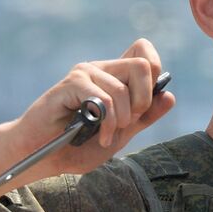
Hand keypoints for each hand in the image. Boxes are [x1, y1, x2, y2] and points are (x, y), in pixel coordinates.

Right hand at [9, 38, 175, 178]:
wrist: (42, 157)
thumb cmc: (77, 146)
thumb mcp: (120, 134)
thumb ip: (144, 117)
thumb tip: (170, 96)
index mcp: (115, 76)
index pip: (145, 54)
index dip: (154, 77)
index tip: (143, 106)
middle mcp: (101, 69)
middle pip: (142, 66)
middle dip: (143, 101)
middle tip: (128, 123)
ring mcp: (85, 73)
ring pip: (122, 89)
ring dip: (120, 121)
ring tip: (106, 136)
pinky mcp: (70, 84)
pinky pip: (103, 98)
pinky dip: (106, 122)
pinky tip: (98, 134)